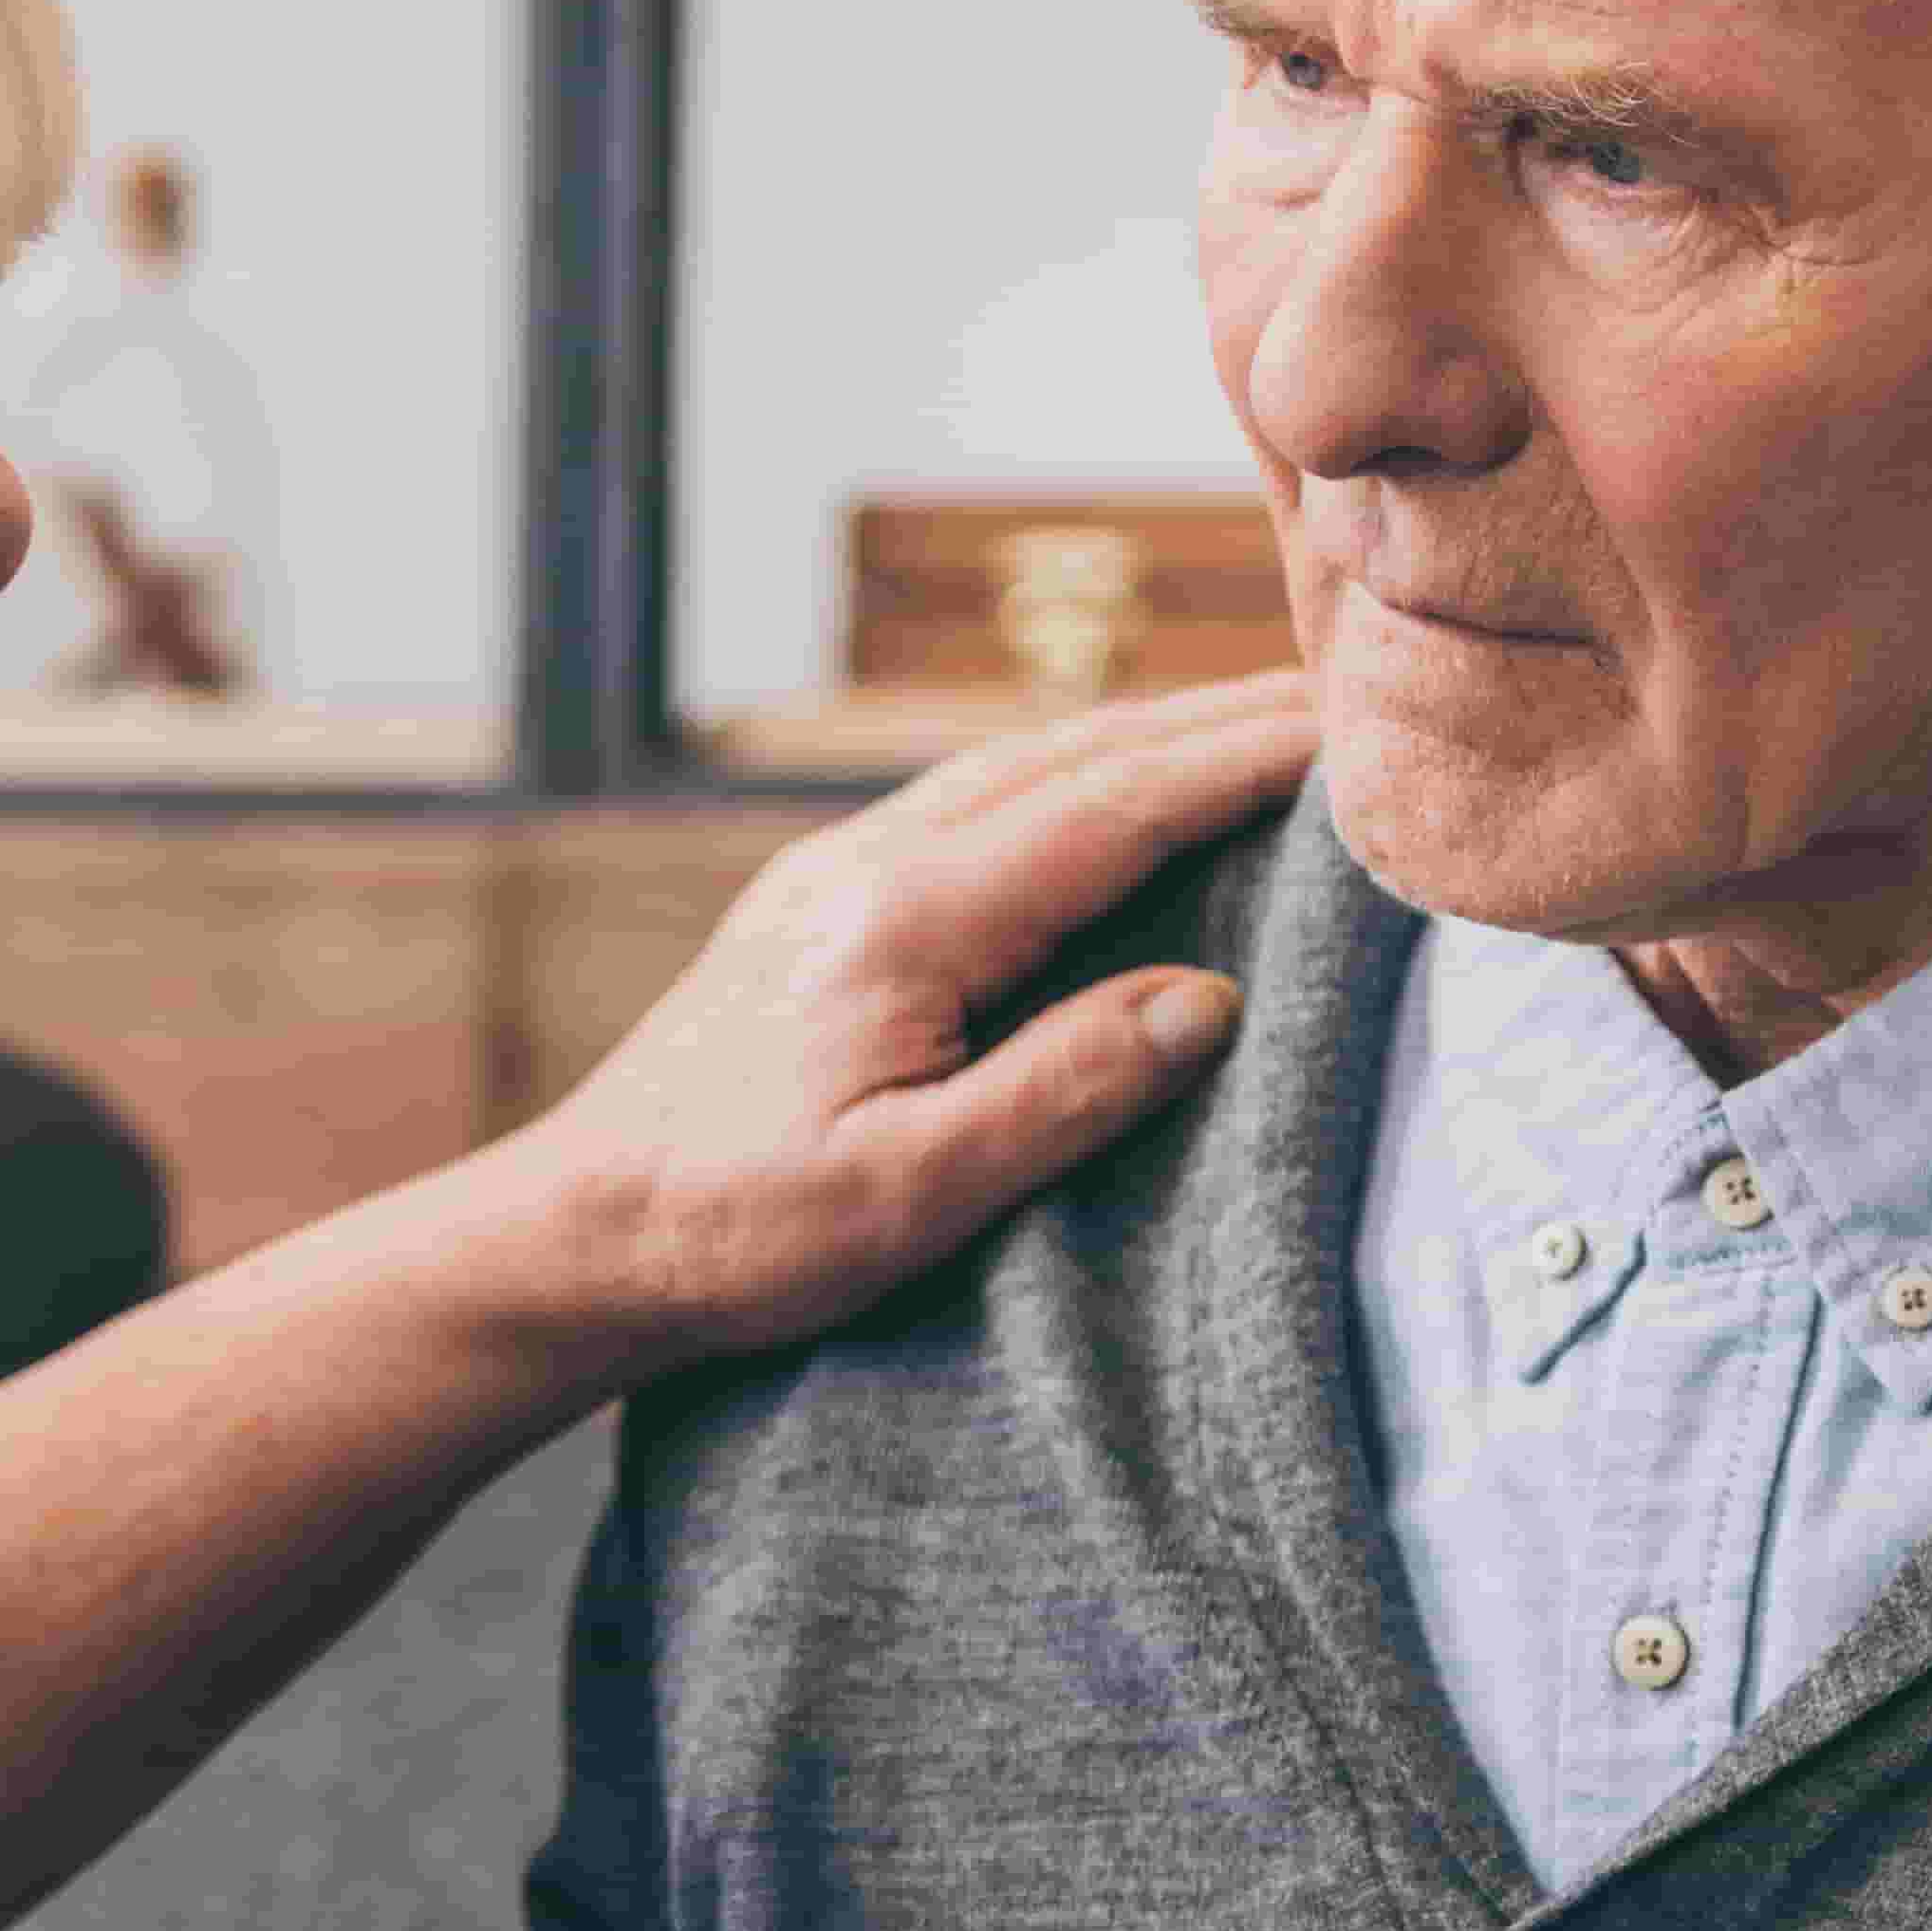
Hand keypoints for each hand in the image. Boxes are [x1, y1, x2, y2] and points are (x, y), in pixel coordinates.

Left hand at [469, 676, 1315, 1380]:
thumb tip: (1209, 1004)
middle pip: (1078, 754)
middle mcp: (869, 863)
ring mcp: (836, 871)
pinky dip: (1074, 773)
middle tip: (1351, 698)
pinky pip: (975, 798)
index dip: (1242, 765)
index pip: (1114, 808)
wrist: (576, 1232)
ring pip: (1023, 763)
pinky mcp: (819, 902)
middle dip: (1218, 721)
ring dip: (1149, 735)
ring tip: (1264, 726)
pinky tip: (1114, 790)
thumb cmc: (736, 1231)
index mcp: (906, 920)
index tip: (1355, 732)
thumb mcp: (914, 1193)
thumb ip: (1065, 1089)